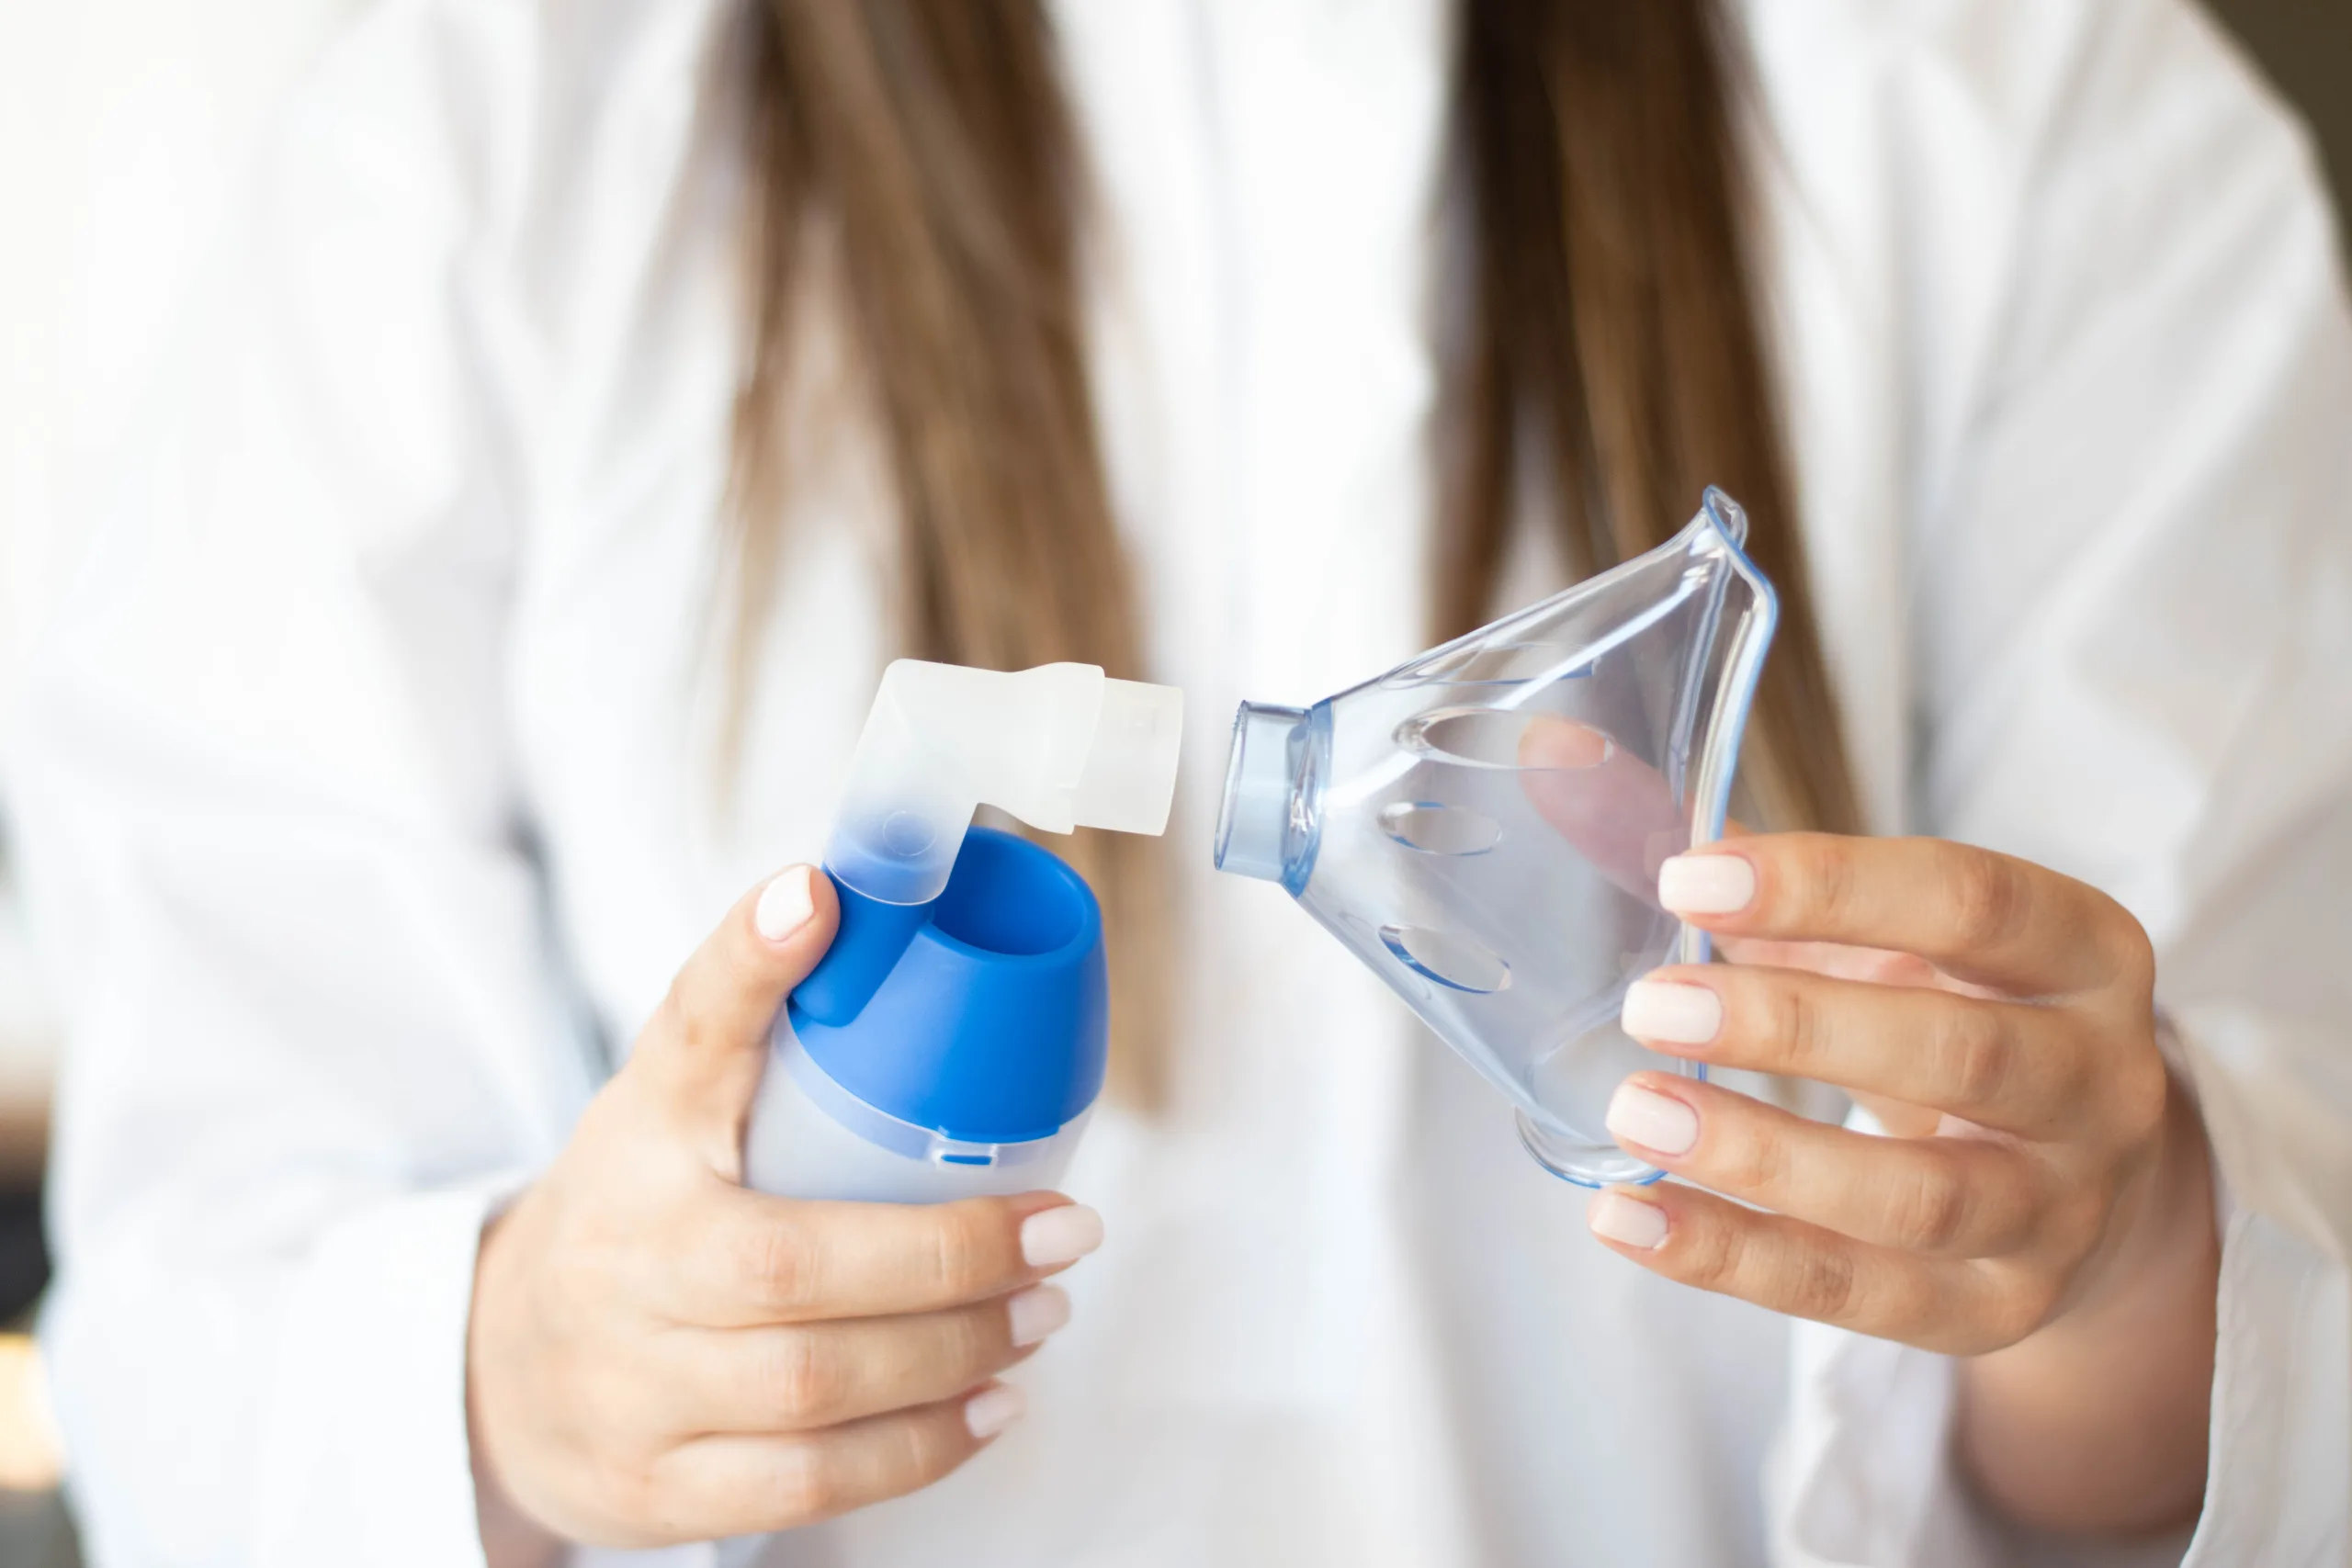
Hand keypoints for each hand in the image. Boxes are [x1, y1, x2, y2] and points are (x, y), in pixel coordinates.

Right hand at [467, 866, 1103, 1560]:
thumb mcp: (673, 1097)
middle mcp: (622, 1261)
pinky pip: (808, 1485)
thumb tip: (844, 885)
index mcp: (636, 1137)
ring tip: (1043, 1315)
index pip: (687, 1033)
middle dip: (953, 1256)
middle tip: (1066, 1235)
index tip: (819, 893)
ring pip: (813, 1388)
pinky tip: (991, 1406)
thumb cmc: (638, 1207)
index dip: (752, 961)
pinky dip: (920, 1449)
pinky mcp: (655, 1490)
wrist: (503, 1366)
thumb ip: (752, 1003)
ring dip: (958, 1354)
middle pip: (792, 1265)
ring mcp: (628, 1387)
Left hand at [1588, 833, 2216, 1530]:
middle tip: (1652, 1005)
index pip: (1970, 901)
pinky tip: (1627, 1217)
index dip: (1828, 887)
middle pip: (1958, 1051)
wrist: (2080, 1176)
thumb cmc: (1947, 1009)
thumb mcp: (1882, 929)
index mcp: (2080, 948)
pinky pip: (1860, 1295)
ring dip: (1763, 1156)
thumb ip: (1738, 862)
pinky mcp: (1998, 1312)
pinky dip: (1733, 1259)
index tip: (1685, 879)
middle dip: (1794, 1026)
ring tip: (1635, 1111)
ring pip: (1917, 1197)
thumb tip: (1554, 758)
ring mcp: (2059, 1209)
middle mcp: (2098, 1080)